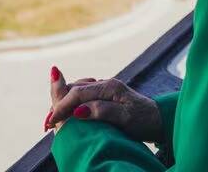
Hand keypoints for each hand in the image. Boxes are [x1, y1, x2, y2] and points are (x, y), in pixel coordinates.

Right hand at [44, 66, 162, 142]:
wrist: (160, 120)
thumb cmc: (145, 120)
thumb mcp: (125, 118)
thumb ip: (102, 111)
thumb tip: (78, 111)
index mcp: (109, 86)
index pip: (78, 94)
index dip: (62, 107)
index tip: (51, 122)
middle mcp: (105, 84)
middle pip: (75, 90)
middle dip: (58, 104)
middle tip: (47, 123)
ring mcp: (105, 89)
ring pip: (77, 92)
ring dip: (64, 103)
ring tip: (53, 118)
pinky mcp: (105, 96)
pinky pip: (83, 97)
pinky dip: (72, 104)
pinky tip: (69, 113)